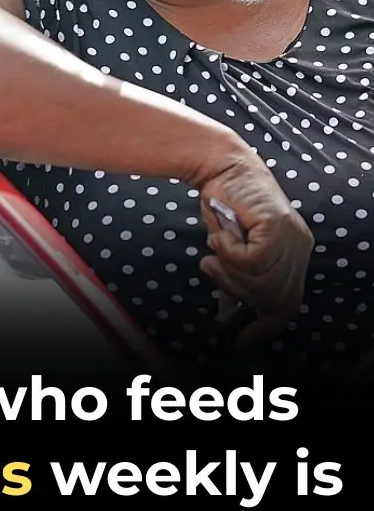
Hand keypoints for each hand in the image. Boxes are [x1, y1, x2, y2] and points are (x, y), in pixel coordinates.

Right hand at [189, 146, 312, 350]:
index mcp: (293, 255)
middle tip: (211, 269)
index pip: (287, 303)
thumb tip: (227, 311)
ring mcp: (291, 238)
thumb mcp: (231, 249)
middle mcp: (299, 248)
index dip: (264, 327)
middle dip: (234, 290)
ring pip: (258, 280)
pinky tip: (219, 236)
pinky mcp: (277, 227)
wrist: (220, 166)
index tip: (240, 343)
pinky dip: (227, 251)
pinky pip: (249, 260)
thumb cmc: (223, 205)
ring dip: (227, 269)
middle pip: (270, 297)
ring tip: (212, 251)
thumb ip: (236, 276)